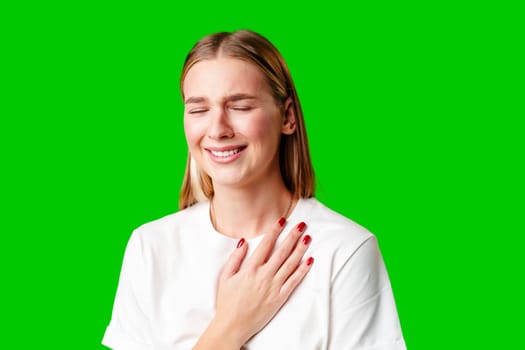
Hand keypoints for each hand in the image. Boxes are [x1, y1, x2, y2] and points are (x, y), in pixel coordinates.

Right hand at [193, 218, 313, 349]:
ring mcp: (273, 287)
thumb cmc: (227, 302)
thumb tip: (244, 241)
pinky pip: (294, 281)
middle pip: (282, 251)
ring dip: (300, 249)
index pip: (266, 245)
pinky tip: (309, 260)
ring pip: (290, 264)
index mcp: (250, 269)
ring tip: (307, 237)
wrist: (233, 326)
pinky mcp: (280, 298)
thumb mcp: (225, 277)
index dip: (274, 231)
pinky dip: (303, 270)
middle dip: (292, 236)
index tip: (282, 220)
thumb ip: (235, 258)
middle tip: (302, 224)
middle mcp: (264, 275)